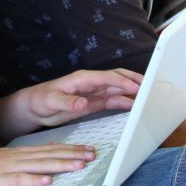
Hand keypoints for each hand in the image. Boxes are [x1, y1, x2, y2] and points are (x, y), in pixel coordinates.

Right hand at [0, 144, 98, 185]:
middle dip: (72, 155)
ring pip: (39, 165)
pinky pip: (18, 181)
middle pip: (49, 155)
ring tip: (78, 165)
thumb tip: (43, 169)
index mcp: (19, 153)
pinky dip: (33, 181)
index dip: (70, 148)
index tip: (86, 149)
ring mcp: (8, 168)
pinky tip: (46, 182)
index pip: (49, 148)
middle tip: (91, 155)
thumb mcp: (4, 162)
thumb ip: (23, 164)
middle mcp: (17, 157)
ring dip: (60, 165)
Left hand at [26, 68, 143, 127]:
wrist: (33, 108)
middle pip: (117, 78)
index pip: (107, 78)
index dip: (123, 82)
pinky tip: (134, 106)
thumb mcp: (51, 101)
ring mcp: (93, 93)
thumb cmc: (39, 100)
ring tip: (148, 97)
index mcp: (82, 79)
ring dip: (132, 92)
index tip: (137, 88)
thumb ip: (67, 101)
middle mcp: (91, 84)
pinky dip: (124, 102)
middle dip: (134, 81)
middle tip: (151, 87)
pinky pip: (113, 100)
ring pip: (118, 89)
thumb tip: (83, 103)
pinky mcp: (93, 103)